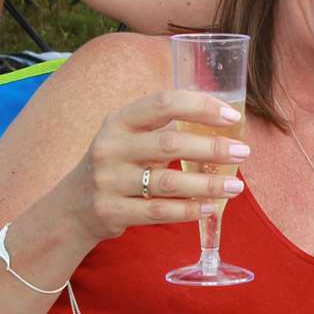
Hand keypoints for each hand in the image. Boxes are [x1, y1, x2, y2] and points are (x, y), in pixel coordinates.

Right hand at [57, 89, 248, 244]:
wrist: (71, 207)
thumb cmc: (117, 164)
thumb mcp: (129, 137)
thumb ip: (164, 127)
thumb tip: (221, 120)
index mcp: (120, 120)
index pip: (164, 102)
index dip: (200, 106)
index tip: (232, 116)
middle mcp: (111, 147)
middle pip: (170, 143)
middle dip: (212, 148)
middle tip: (243, 152)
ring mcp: (108, 181)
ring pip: (168, 182)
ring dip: (207, 184)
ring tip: (235, 186)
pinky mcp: (111, 211)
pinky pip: (158, 211)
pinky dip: (188, 210)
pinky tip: (210, 208)